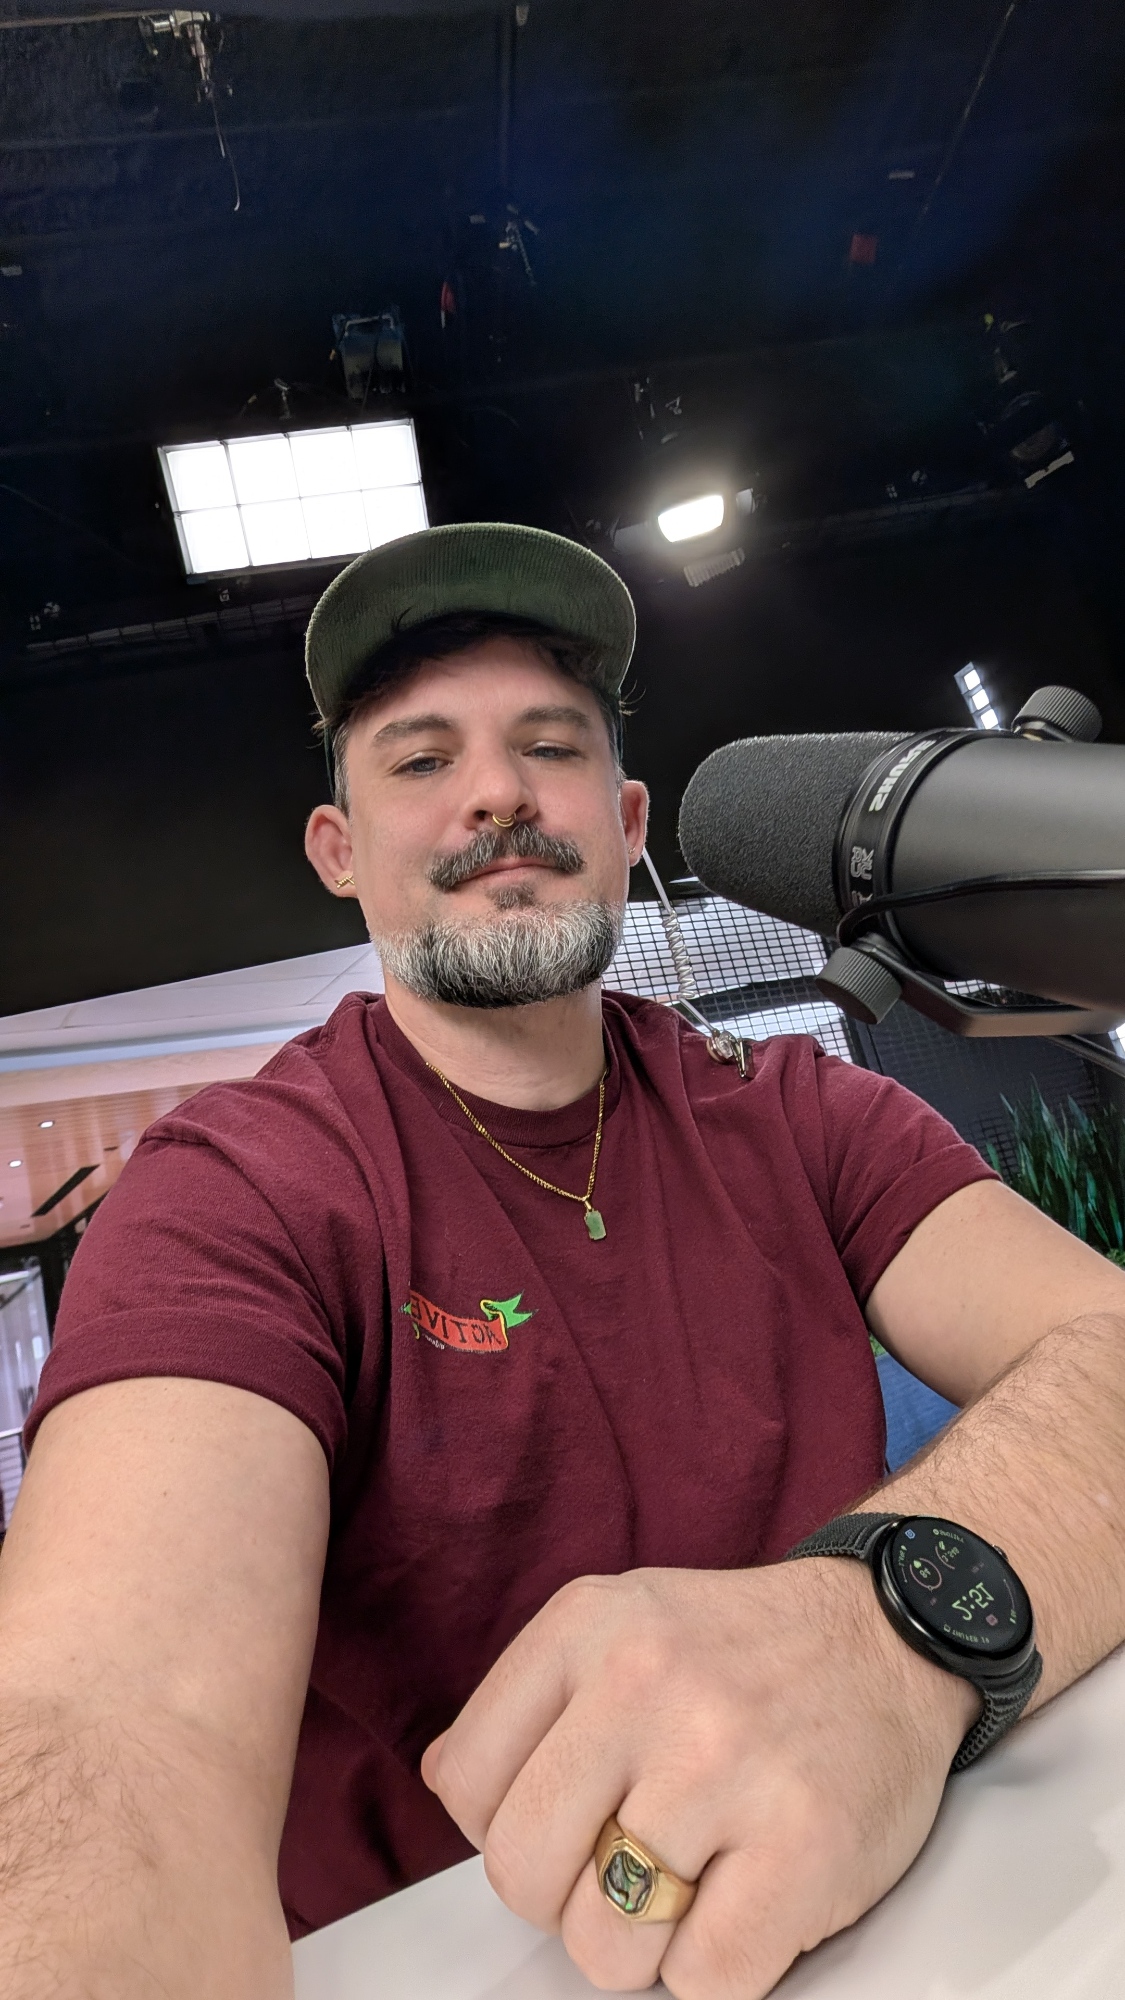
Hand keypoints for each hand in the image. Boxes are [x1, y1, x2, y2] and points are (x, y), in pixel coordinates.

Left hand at [422, 1561, 976, 1997]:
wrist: (891, 1635)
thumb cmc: (743, 1655)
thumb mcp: (619, 1626)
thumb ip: (530, 1703)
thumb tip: (454, 1791)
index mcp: (588, 1625)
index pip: (467, 1785)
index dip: (505, 1830)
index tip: (563, 1822)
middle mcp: (648, 1682)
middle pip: (523, 1874)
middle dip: (564, 1899)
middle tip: (621, 1869)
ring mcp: (728, 1761)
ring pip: (605, 1944)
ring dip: (643, 1943)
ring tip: (691, 1882)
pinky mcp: (805, 1842)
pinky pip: (703, 1980)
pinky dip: (716, 1967)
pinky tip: (745, 1900)